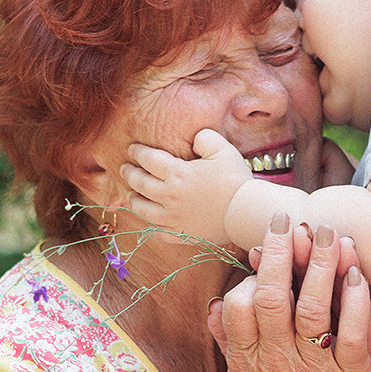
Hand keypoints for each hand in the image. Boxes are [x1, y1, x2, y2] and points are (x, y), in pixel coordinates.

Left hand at [123, 129, 250, 248]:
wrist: (246, 213)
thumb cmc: (235, 180)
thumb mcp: (223, 149)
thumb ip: (205, 138)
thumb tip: (194, 138)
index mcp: (177, 174)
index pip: (149, 160)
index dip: (138, 152)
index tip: (132, 149)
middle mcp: (169, 196)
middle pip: (140, 184)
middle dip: (129, 174)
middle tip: (124, 169)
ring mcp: (173, 217)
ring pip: (143, 210)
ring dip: (134, 200)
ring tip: (132, 195)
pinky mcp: (181, 234)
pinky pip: (159, 231)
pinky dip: (152, 226)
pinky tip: (152, 221)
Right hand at [208, 215, 370, 371]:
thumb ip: (229, 339)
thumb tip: (218, 303)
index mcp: (249, 357)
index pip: (241, 306)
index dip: (253, 274)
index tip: (265, 246)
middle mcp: (278, 360)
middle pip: (275, 299)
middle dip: (282, 254)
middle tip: (292, 221)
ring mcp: (315, 369)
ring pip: (314, 311)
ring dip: (321, 268)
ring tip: (330, 235)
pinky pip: (353, 336)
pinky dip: (355, 303)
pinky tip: (356, 276)